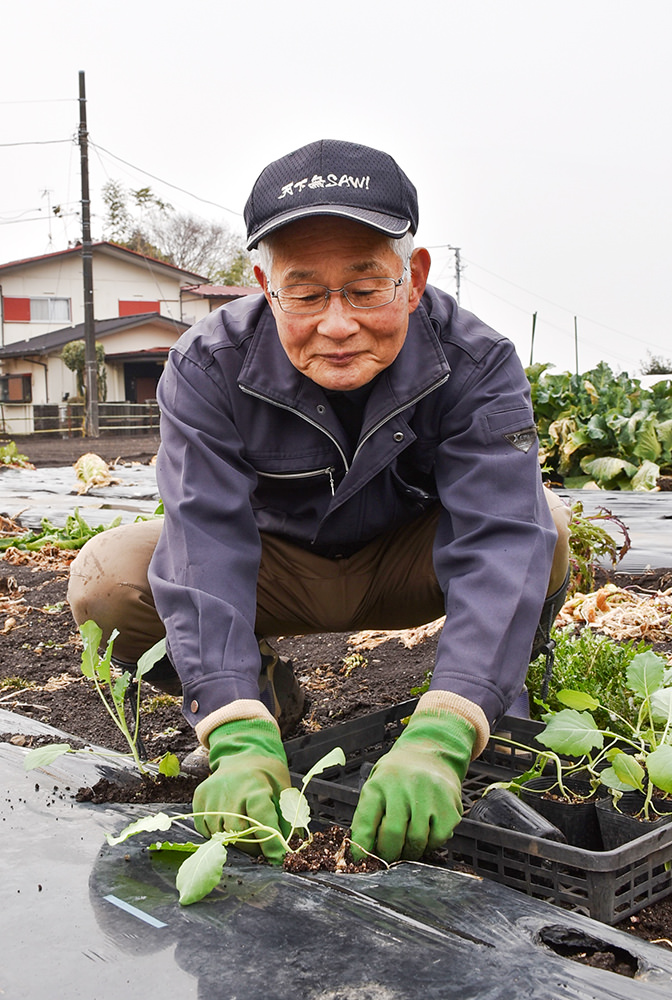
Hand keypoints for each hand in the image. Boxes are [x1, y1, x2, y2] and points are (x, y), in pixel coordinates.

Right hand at [193, 718, 290, 864]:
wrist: (242, 755)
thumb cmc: (266, 776)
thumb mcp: (282, 790)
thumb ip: (285, 818)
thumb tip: (291, 847)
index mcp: (256, 787)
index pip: (263, 821)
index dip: (271, 843)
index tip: (277, 859)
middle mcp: (231, 790)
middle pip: (238, 831)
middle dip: (251, 846)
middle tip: (261, 848)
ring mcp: (212, 793)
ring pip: (220, 833)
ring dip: (234, 841)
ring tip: (245, 833)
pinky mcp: (199, 797)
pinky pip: (205, 828)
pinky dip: (216, 833)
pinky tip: (227, 822)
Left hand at [350, 710, 474, 862]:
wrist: (430, 754)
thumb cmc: (398, 776)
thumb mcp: (376, 785)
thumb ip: (368, 816)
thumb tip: (362, 851)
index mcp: (379, 784)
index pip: (366, 821)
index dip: (362, 846)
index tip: (361, 859)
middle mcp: (403, 787)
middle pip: (393, 834)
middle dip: (389, 854)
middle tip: (388, 858)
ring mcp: (428, 796)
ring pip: (416, 840)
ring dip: (410, 853)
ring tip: (406, 849)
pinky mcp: (449, 806)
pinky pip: (438, 839)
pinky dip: (430, 845)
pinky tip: (425, 837)